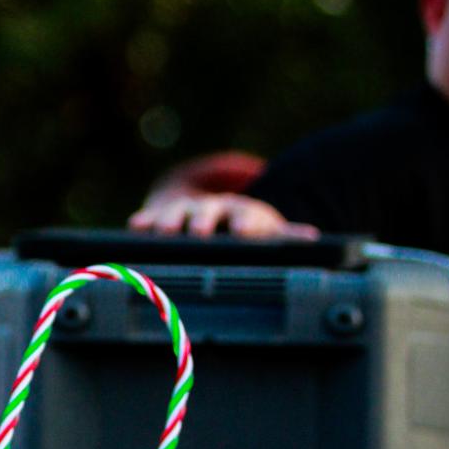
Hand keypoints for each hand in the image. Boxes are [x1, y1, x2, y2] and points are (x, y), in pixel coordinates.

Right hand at [128, 191, 318, 239]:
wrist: (215, 211)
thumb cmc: (244, 229)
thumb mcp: (268, 233)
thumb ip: (286, 237)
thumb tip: (313, 239)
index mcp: (242, 214)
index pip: (246, 216)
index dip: (244, 224)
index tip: (243, 233)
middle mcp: (214, 209)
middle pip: (208, 212)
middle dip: (203, 221)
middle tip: (199, 233)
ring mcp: (186, 211)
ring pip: (177, 213)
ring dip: (170, 221)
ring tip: (163, 232)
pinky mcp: (161, 215)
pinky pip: (151, 217)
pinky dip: (144, 221)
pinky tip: (136, 227)